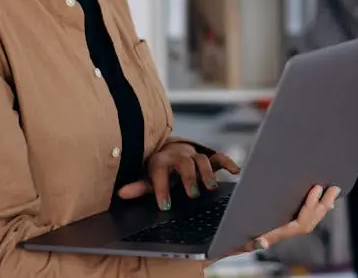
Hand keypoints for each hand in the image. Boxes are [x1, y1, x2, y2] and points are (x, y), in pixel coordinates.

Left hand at [117, 142, 239, 209]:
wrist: (172, 150)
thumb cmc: (160, 171)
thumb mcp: (148, 178)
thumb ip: (139, 187)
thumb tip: (121, 193)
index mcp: (161, 161)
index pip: (160, 171)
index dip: (162, 189)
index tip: (165, 206)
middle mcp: (179, 155)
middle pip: (185, 162)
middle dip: (189, 178)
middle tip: (192, 194)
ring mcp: (195, 155)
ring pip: (202, 159)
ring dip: (207, 173)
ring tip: (211, 188)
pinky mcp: (209, 157)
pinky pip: (220, 157)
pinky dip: (228, 162)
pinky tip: (235, 171)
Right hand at [220, 184, 341, 259]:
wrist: (226, 246)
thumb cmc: (233, 241)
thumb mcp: (240, 241)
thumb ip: (251, 242)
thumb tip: (262, 243)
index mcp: (278, 234)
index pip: (301, 223)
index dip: (311, 206)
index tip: (316, 188)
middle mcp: (284, 232)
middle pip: (310, 221)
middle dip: (322, 205)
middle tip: (333, 188)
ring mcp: (285, 228)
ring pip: (309, 219)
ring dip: (322, 206)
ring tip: (332, 191)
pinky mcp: (283, 223)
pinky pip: (304, 217)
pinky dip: (314, 208)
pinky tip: (320, 198)